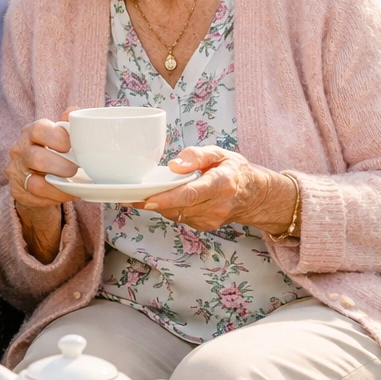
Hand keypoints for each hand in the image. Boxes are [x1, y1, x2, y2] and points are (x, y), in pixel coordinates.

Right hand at [7, 117, 78, 262]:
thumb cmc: (52, 151)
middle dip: (61, 167)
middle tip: (76, 171)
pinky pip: (35, 198)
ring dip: (59, 188)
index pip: (39, 130)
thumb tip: (73, 111)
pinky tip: (65, 195)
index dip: (58, 138)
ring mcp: (15, 171)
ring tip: (74, 188)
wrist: (36, 174)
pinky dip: (54, 199)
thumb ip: (68, 123)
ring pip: (36, 184)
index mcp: (30, 132)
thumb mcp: (60, 135)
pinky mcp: (17, 190)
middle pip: (37, 158)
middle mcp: (19, 150)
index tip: (72, 147)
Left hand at [138, 146, 296, 235]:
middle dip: (152, 202)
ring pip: (176, 214)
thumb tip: (175, 165)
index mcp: (222, 184)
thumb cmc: (234, 170)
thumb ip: (197, 156)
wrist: (253, 195)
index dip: (167, 199)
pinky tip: (161, 198)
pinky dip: (168, 208)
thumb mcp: (219, 153)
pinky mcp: (204, 225)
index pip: (191, 195)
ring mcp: (211, 219)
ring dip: (157, 205)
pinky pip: (180, 217)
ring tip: (139, 194)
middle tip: (127, 195)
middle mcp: (217, 206)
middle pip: (179, 207)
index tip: (147, 200)